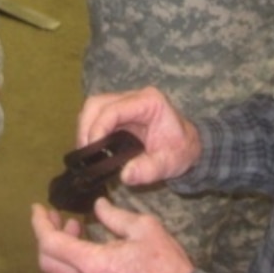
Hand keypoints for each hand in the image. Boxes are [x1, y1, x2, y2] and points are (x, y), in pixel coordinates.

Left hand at [32, 198, 193, 272]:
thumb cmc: (166, 266)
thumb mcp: (144, 229)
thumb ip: (115, 216)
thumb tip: (98, 207)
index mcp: (92, 264)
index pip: (50, 244)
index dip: (39, 224)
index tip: (38, 208)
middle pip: (47, 262)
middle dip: (46, 235)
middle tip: (57, 217)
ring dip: (60, 249)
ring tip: (76, 228)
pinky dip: (71, 263)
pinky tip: (87, 250)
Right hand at [77, 87, 201, 185]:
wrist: (188, 147)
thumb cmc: (181, 151)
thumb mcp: (169, 163)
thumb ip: (149, 169)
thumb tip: (125, 175)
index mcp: (149, 103)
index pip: (114, 109)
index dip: (98, 128)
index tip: (91, 149)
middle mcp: (135, 97)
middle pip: (98, 103)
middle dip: (87, 127)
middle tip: (85, 153)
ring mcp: (126, 102)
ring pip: (94, 106)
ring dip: (86, 128)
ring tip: (87, 152)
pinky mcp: (120, 111)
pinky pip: (98, 114)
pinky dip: (90, 129)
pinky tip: (92, 148)